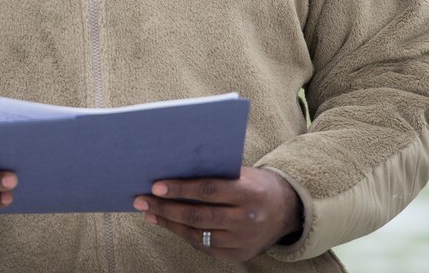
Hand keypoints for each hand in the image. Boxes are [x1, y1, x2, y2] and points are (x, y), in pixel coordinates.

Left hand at [133, 166, 301, 261]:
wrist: (287, 210)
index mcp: (248, 193)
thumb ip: (213, 174)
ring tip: (149, 212)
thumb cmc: (255, 183)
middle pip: (198, 216)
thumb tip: (171, 173)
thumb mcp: (240, 173)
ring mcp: (243, 241)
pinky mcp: (239, 256)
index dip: (180, 188)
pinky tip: (168, 224)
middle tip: (141, 200)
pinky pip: (204, 247)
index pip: (208, 190)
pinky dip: (183, 235)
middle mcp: (246, 220)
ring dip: (168, 223)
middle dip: (165, 208)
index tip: (156, 185)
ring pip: (197, 235)